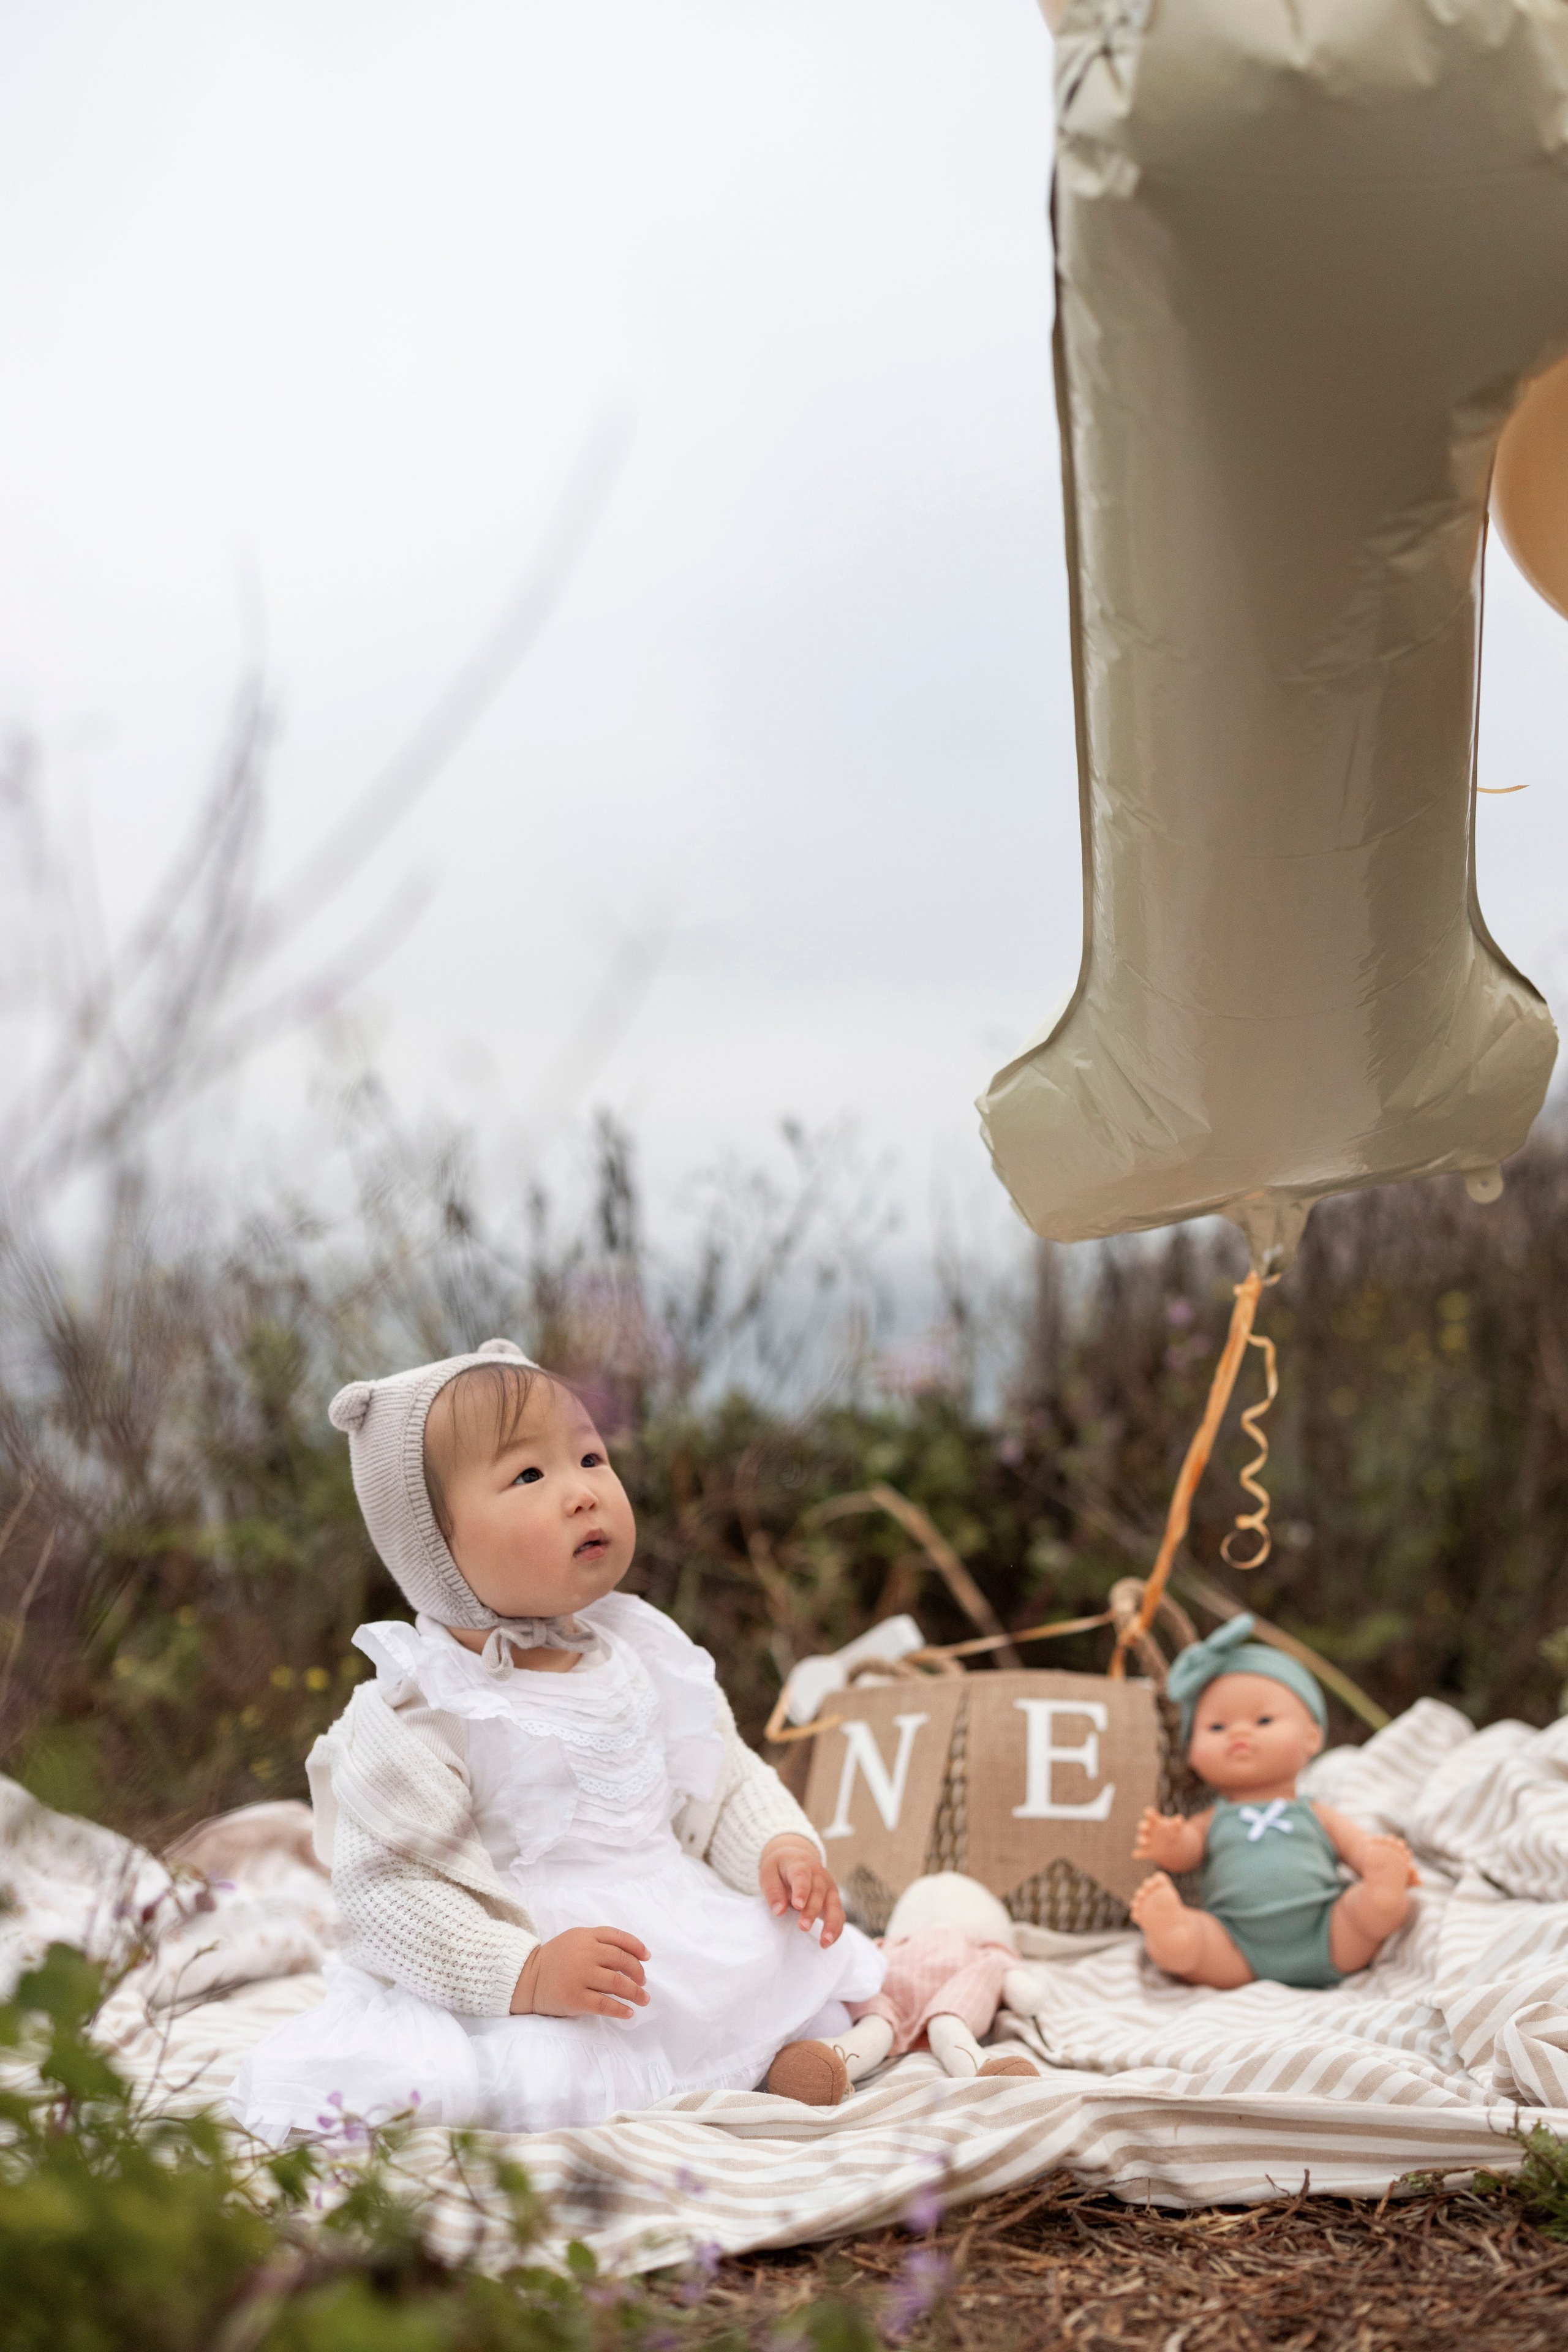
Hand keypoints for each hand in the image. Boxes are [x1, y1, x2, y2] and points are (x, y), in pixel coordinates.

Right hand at [510, 1926, 649, 2018]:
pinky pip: (604, 2004)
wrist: (527, 1977)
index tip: (646, 1957)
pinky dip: (620, 2009)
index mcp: (586, 1936)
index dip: (636, 1947)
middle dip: (638, 1972)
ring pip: (617, 1983)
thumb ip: (598, 1943)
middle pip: (622, 1961)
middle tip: (643, 1982)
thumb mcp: (575, 1940)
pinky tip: (628, 2012)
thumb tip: (630, 1958)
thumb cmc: (556, 1959)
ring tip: (643, 1999)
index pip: (618, 1937)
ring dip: (635, 1992)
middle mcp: (585, 1953)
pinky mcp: (575, 1998)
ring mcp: (580, 1976)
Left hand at [759, 1835, 843, 1946]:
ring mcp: (828, 1888)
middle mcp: (819, 1876)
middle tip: (803, 1927)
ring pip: (834, 1905)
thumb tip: (778, 1911)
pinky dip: (836, 1929)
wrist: (796, 1858)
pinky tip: (827, 1943)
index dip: (801, 1890)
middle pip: (818, 1893)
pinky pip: (839, 1915)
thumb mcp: (768, 1873)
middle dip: (812, 1911)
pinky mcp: (833, 1900)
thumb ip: (773, 1891)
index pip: (802, 1877)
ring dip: (831, 1923)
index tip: (797, 1905)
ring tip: (825, 1941)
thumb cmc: (780, 1869)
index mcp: (801, 1866)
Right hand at [1133, 1807, 1190, 1866]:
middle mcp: (1148, 1830)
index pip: (1149, 1815)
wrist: (1173, 1846)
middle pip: (1142, 1826)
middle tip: (1146, 1828)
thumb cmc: (1172, 1832)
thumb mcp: (1176, 1828)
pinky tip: (1137, 1856)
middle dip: (1143, 1827)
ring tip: (1146, 1843)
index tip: (1149, 1813)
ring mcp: (1146, 1841)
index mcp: (1154, 1821)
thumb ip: (1177, 1824)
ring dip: (1141, 1840)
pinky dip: (1137, 1854)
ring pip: (1140, 1839)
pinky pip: (1140, 1853)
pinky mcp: (1147, 1851)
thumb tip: (1179, 1819)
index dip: (1149, 1813)